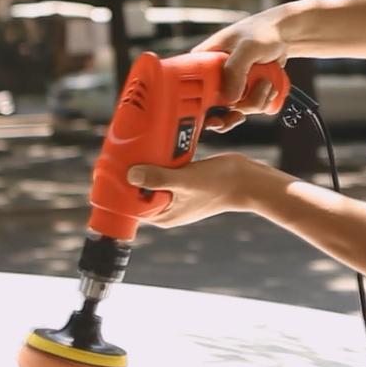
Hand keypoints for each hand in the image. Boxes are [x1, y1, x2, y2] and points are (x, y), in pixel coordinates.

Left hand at [127, 153, 272, 228]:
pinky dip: (162, 164)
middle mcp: (167, 208)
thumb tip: (131, 175)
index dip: (122, 187)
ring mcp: (176, 196)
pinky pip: (165, 174)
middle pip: (138, 192)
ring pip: (151, 181)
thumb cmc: (221, 184)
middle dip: (134, 174)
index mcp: (163, 215)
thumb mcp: (186, 180)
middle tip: (130, 154)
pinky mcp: (185, 184)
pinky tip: (162, 152)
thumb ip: (159, 179)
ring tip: (144, 151)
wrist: (248, 180)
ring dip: (148, 167)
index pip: (130, 205)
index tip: (118, 168)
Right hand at [191, 8, 289, 132]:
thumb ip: (236, 69)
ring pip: (239, 109)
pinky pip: (252, 106)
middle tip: (241, 113)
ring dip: (258, 99)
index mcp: (202, 63)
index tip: (215, 118)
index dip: (201, 111)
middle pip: (215, 108)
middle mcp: (214, 77)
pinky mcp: (245, 91)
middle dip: (236, 109)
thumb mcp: (247, 47)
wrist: (283, 35)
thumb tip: (229, 98)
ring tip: (266, 80)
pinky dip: (264, 99)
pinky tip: (269, 85)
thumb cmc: (262, 33)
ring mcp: (230, 86)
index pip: (192, 92)